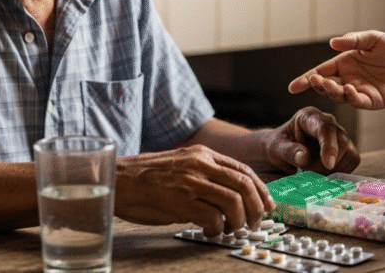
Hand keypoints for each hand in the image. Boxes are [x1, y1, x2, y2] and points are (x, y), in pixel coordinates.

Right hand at [113, 145, 272, 235]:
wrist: (118, 180)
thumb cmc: (147, 177)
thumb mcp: (182, 165)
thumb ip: (205, 174)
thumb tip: (231, 195)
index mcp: (203, 154)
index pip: (243, 171)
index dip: (260, 190)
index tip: (266, 205)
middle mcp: (200, 164)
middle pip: (244, 185)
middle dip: (256, 208)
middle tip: (254, 223)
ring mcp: (190, 182)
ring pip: (234, 202)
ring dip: (239, 221)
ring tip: (231, 229)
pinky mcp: (180, 201)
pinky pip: (213, 217)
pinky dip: (217, 228)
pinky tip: (210, 231)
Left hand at [264, 106, 359, 174]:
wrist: (281, 153)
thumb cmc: (277, 147)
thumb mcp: (275, 148)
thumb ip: (288, 151)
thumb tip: (304, 157)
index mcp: (310, 117)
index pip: (326, 128)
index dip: (329, 146)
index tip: (328, 164)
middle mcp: (328, 123)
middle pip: (342, 142)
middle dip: (327, 164)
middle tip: (309, 174)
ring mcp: (338, 136)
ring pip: (350, 154)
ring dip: (334, 170)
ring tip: (313, 174)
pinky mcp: (345, 149)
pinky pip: (352, 162)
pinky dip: (340, 172)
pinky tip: (323, 175)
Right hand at [287, 31, 384, 109]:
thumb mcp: (373, 39)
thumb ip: (354, 40)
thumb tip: (332, 43)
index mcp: (345, 63)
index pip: (321, 71)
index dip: (306, 79)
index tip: (292, 87)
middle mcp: (348, 79)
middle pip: (326, 85)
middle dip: (317, 85)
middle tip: (314, 80)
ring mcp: (359, 91)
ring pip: (339, 95)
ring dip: (332, 91)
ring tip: (329, 84)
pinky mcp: (372, 101)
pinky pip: (357, 101)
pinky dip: (351, 97)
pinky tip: (348, 89)